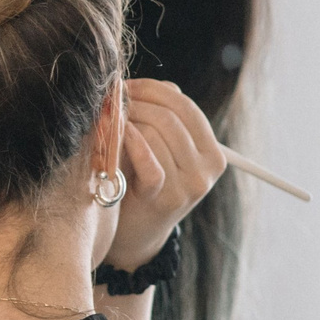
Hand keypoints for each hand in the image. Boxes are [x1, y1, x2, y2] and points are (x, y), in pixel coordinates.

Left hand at [110, 79, 226, 269]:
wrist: (134, 234)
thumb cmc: (142, 184)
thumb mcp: (162, 151)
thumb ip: (165, 118)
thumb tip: (159, 85)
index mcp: (212, 152)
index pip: (185, 106)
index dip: (153, 90)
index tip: (125, 86)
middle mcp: (208, 168)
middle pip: (171, 117)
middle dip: (136, 103)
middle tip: (111, 102)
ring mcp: (190, 185)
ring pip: (157, 133)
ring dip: (127, 121)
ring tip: (108, 122)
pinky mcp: (167, 199)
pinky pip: (150, 162)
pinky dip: (131, 142)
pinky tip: (116, 135)